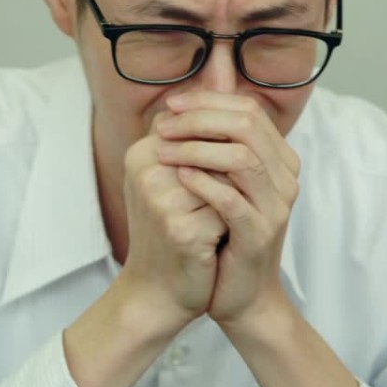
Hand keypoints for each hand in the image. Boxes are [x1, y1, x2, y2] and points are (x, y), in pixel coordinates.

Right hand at [118, 111, 228, 334]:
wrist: (160, 292)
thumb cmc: (177, 233)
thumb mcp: (182, 182)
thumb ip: (200, 143)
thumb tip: (235, 94)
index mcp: (144, 150)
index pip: (202, 121)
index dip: (230, 141)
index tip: (236, 170)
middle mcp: (145, 166)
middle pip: (218, 145)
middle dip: (238, 169)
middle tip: (242, 195)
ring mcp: (160, 197)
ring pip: (228, 177)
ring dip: (237, 198)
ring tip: (226, 218)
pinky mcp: (179, 227)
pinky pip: (228, 210)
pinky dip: (233, 224)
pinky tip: (220, 241)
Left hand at [155, 92, 300, 330]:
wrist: (243, 295)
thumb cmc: (227, 236)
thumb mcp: (224, 184)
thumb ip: (215, 144)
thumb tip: (187, 102)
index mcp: (280, 160)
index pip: (248, 110)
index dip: (208, 101)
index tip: (172, 105)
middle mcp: (286, 178)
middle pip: (247, 126)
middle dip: (200, 119)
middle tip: (164, 126)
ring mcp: (277, 206)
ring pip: (241, 158)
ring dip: (197, 148)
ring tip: (163, 150)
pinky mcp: (260, 234)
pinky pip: (232, 199)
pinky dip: (202, 183)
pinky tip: (178, 177)